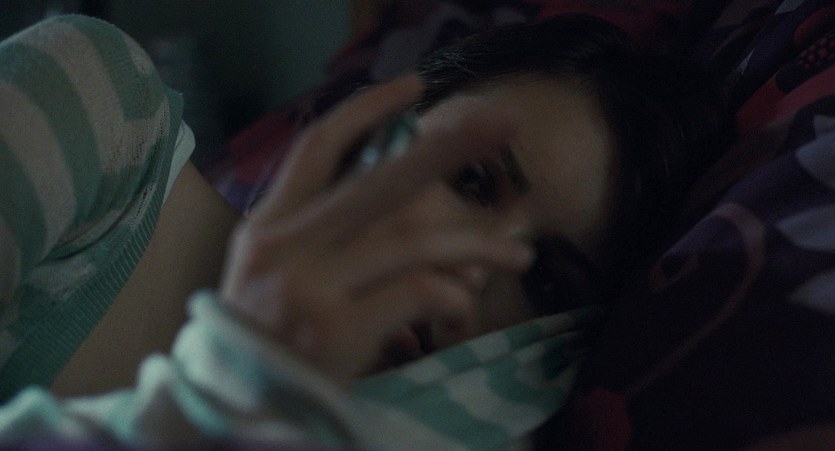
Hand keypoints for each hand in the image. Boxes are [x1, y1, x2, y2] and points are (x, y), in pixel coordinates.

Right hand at [218, 75, 532, 387]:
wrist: (233, 407)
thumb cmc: (260, 338)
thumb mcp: (272, 271)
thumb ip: (316, 229)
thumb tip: (394, 193)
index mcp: (269, 224)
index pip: (318, 147)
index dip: (367, 111)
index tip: (414, 87)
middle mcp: (286, 245)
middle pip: (379, 180)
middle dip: (447, 147)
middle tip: (502, 122)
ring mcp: (310, 286)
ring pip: (411, 241)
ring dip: (475, 246)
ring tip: (520, 254)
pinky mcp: (335, 329)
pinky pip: (415, 293)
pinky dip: (450, 298)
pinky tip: (461, 310)